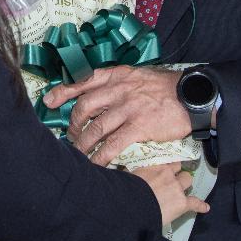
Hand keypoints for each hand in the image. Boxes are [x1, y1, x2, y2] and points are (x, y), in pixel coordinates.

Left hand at [43, 66, 191, 166]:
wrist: (192, 95)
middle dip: (73, 124)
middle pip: (84, 107)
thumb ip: (118, 84)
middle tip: (70, 136)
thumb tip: (98, 95)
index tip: (49, 101)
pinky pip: (113, 144)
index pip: (83, 81)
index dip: (63, 92)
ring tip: (78, 153)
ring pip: (96, 128)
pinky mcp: (139, 126)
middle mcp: (119, 90)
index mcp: (117, 75)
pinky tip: (95, 164)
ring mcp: (128, 108)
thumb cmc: (165, 87)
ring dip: (83, 143)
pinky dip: (101, 156)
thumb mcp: (138, 76)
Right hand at [133, 162, 209, 223]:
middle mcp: (169, 174)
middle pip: (179, 168)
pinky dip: (200, 205)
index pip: (167, 160)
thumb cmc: (128, 189)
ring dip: (185, 184)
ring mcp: (177, 188)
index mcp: (156, 165)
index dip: (168, 164)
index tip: (167, 166)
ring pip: (188, 180)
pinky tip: (205, 207)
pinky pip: (195, 203)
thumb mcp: (128, 175)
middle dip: (177, 172)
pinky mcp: (183, 203)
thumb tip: (127, 172)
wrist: (134, 205)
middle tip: (173, 179)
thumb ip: (134, 172)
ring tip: (182, 190)